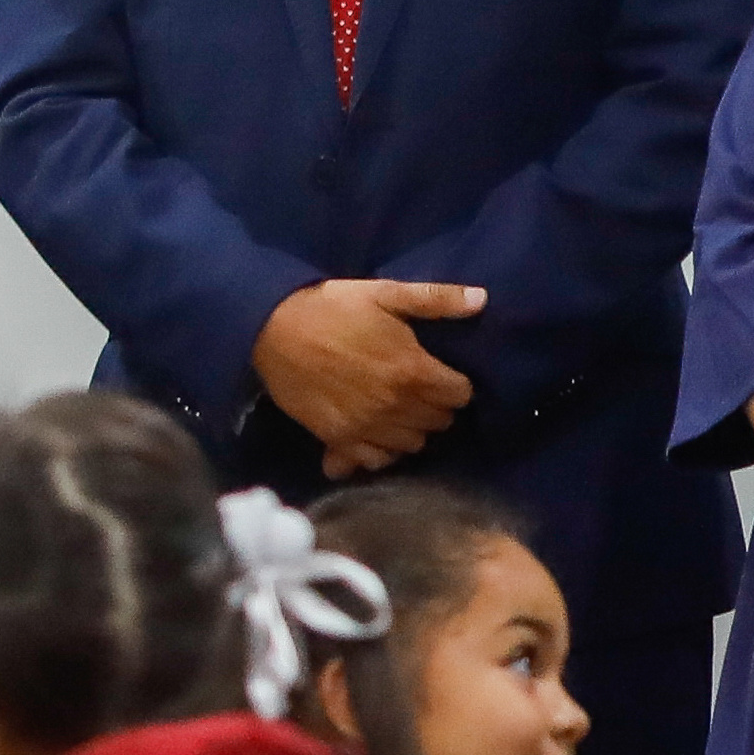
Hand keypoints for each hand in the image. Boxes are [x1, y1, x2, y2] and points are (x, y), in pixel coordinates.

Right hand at [250, 276, 487, 478]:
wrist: (271, 328)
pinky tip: (374, 432)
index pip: (460, 395)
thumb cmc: (332, 307)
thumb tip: (482, 299)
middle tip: (419, 389)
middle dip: (436, 406)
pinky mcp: (339, 439)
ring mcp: (367, 427)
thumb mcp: (385, 294)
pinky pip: (374, 460)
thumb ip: (435, 299)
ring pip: (412, 445)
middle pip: (439, 422)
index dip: (456, 384)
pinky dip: (380, 451)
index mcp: (413, 371)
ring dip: (412, 429)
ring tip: (397, 409)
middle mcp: (396, 406)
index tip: (444, 374)